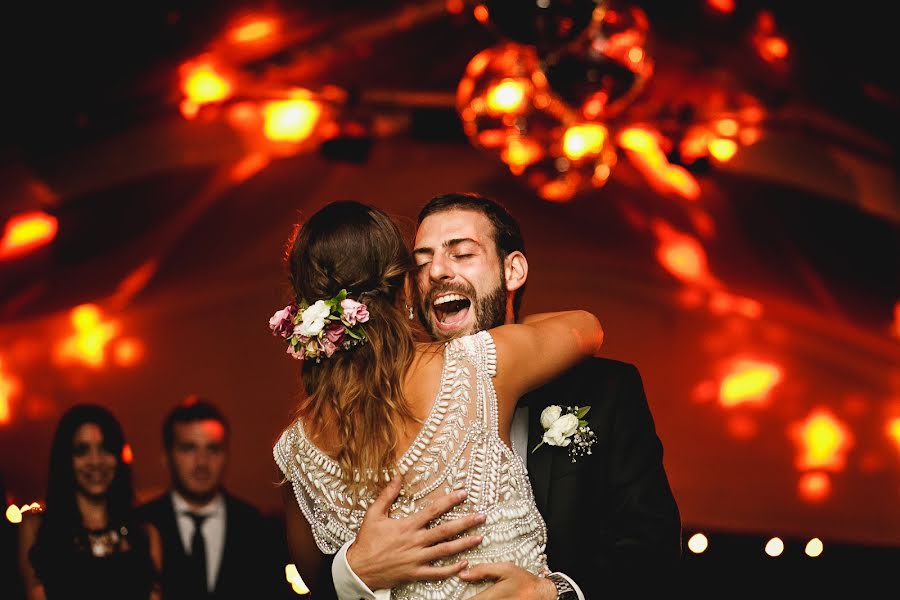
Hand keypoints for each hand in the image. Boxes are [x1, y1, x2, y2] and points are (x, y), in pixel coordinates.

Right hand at [347, 476, 485, 589]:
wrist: (358, 569)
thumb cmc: (367, 541)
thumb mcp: (374, 514)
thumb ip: (387, 495)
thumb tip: (398, 476)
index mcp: (407, 526)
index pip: (433, 510)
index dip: (449, 501)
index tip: (463, 493)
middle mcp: (415, 542)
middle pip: (445, 531)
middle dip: (465, 523)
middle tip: (481, 517)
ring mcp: (417, 559)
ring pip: (445, 551)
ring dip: (464, 544)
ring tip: (480, 537)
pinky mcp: (415, 573)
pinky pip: (437, 573)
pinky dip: (452, 570)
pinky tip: (464, 564)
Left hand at [460, 562, 557, 598]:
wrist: (541, 595)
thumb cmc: (523, 580)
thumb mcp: (506, 569)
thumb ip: (483, 570)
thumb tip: (462, 574)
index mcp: (492, 597)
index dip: (459, 599)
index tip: (448, 596)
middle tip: (451, 597)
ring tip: (469, 597)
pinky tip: (479, 598)